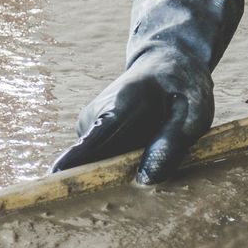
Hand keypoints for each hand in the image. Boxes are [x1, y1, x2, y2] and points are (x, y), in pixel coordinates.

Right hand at [50, 47, 212, 182]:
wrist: (166, 65)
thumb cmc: (183, 89)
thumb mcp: (193, 114)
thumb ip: (171, 144)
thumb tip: (144, 180)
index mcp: (122, 106)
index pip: (93, 140)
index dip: (74, 163)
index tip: (53, 180)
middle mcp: (95, 116)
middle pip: (92, 162)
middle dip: (111, 181)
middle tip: (144, 182)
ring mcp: (88, 125)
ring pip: (98, 162)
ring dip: (120, 169)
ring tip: (149, 151)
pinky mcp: (88, 133)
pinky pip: (100, 158)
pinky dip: (118, 163)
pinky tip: (139, 149)